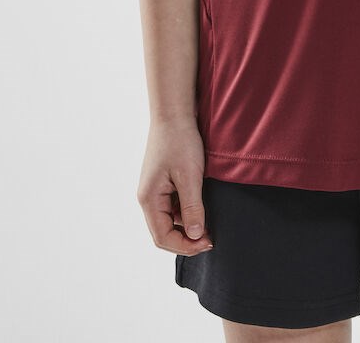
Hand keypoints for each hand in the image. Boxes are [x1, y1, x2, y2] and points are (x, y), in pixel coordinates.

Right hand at [136, 117, 213, 255]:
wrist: (174, 113)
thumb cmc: (180, 141)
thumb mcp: (190, 176)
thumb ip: (191, 208)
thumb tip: (196, 236)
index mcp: (149, 199)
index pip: (162, 238)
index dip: (185, 246)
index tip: (209, 242)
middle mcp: (148, 198)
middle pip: (164, 232)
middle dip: (187, 239)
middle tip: (212, 237)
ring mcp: (155, 190)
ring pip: (169, 219)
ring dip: (188, 225)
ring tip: (211, 221)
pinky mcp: (163, 182)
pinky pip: (173, 205)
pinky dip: (187, 211)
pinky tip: (203, 205)